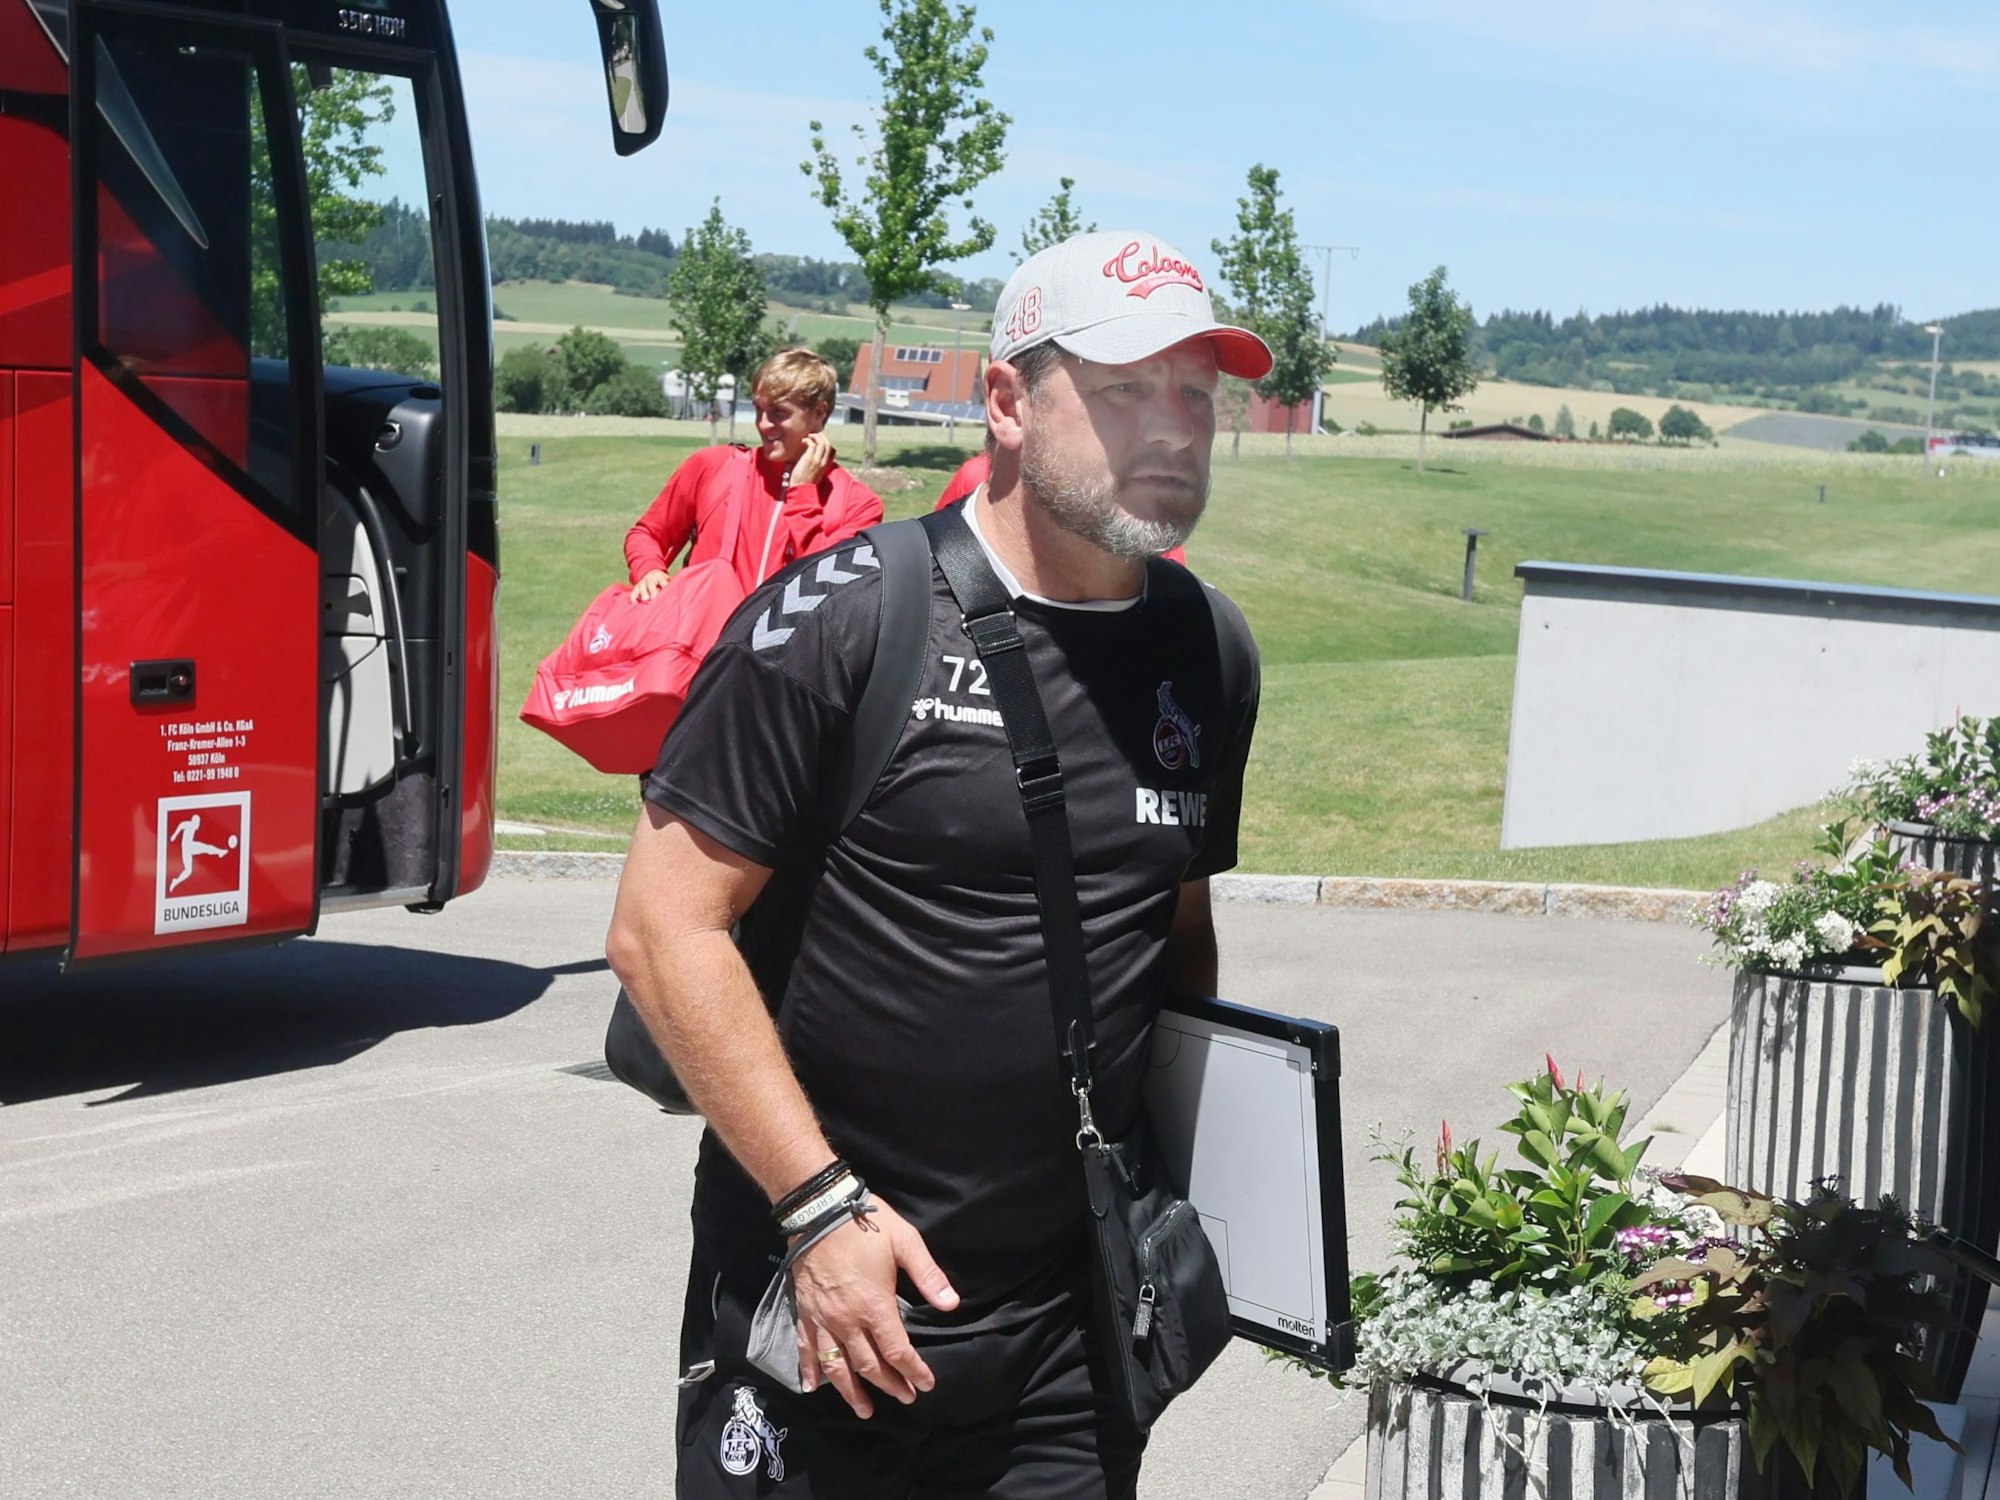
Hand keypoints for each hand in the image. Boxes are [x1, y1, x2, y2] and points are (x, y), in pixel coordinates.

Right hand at [630, 568, 669, 602]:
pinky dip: (633, 597)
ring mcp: (642, 583)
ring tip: (645, 600)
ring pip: (641, 587)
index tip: (666, 590)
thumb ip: (669, 585)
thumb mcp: (666, 580)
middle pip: (650, 583)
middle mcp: (649, 579)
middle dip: (652, 590)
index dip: (663, 585)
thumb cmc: (661, 582)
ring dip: (643, 593)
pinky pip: (633, 592)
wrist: (651, 575)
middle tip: (653, 597)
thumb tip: (674, 592)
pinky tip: (635, 602)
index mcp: (658, 577)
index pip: (661, 580)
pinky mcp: (636, 588)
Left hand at [788, 433, 834, 489]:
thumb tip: (813, 456)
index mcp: (826, 466)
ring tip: (809, 437)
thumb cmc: (805, 482)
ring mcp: (817, 461)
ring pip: (822, 443)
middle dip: (822, 437)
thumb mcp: (816, 474)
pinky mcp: (809, 459)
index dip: (827, 443)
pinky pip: (812, 445)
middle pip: (828, 444)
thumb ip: (817, 465)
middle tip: (814, 435)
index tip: (820, 441)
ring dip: (815, 437)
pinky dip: (808, 440)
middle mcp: (823, 463)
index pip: (833, 451)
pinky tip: (803, 441)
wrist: (800, 489)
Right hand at [790, 1198, 957, 1417]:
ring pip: (837, 1367)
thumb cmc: (866, 1223)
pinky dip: (809, 1370)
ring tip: (864, 1410)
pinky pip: (806, 1348)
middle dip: (890, 1385)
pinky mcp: (804, 1312)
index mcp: (874, 1306)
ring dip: (851, 1392)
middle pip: (869, 1365)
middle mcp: (847, 1321)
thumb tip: (951, 1305)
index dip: (913, 1371)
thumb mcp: (905, 1242)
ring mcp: (823, 1319)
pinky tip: (813, 1387)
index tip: (926, 1384)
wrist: (819, 1209)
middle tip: (905, 1398)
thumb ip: (929, 1276)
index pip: (897, 1352)